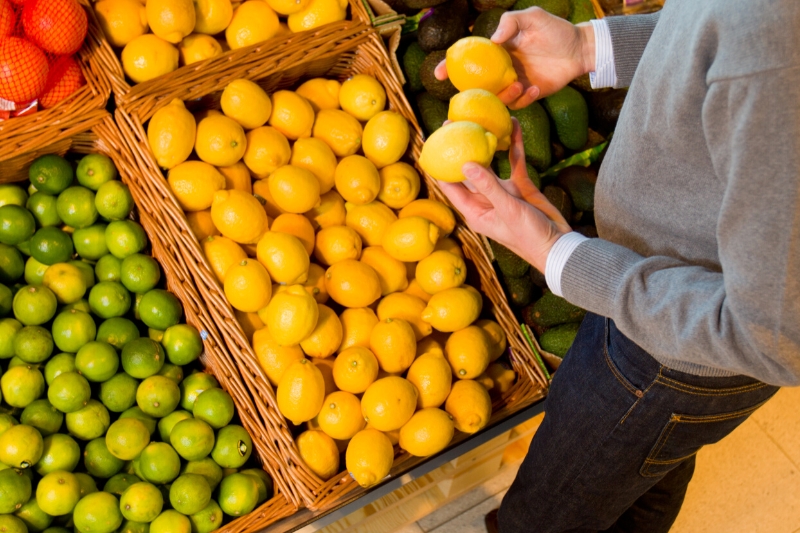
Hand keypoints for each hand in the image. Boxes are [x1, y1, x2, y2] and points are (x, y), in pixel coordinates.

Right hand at [435, 8, 595, 108]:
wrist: (578, 48)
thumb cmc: (554, 29)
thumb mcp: (531, 17)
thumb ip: (510, 22)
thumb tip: (493, 39)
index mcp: (496, 52)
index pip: (468, 58)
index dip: (451, 66)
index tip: (439, 72)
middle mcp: (500, 70)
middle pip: (476, 85)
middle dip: (465, 94)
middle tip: (463, 99)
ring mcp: (513, 84)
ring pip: (496, 98)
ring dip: (503, 96)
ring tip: (518, 84)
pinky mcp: (528, 95)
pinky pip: (518, 104)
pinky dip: (523, 99)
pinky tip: (535, 88)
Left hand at [437, 119, 571, 272]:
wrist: (557, 245)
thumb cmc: (528, 236)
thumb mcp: (507, 209)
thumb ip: (488, 186)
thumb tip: (465, 164)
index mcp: (474, 211)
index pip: (450, 186)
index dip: (439, 166)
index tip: (431, 144)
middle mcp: (484, 199)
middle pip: (467, 170)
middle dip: (460, 147)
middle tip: (452, 122)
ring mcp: (502, 191)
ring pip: (490, 162)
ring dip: (486, 142)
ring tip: (478, 119)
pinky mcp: (519, 186)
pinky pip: (514, 161)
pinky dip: (514, 144)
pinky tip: (512, 124)